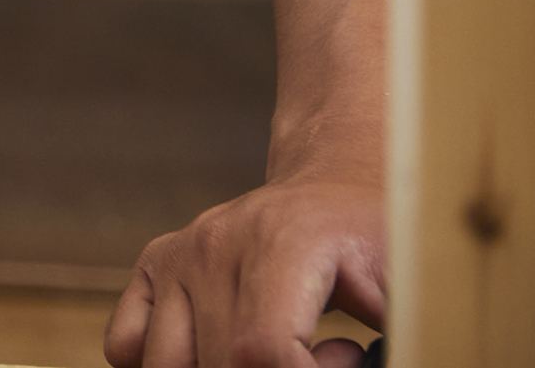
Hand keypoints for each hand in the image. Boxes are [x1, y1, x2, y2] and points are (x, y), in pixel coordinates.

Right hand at [104, 172, 384, 367]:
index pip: (261, 352)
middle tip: (325, 357)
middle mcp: (214, 245)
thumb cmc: (380, 239)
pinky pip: (126, 344)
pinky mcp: (154, 267)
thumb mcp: (408, 284)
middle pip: (218, 362)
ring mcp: (177, 255)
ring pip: (165, 363)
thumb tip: (393, 359)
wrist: (338, 184)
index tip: (347, 361)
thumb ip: (401, 332)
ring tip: (274, 355)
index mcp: (281, 243)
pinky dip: (166, 365)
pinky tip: (226, 351)